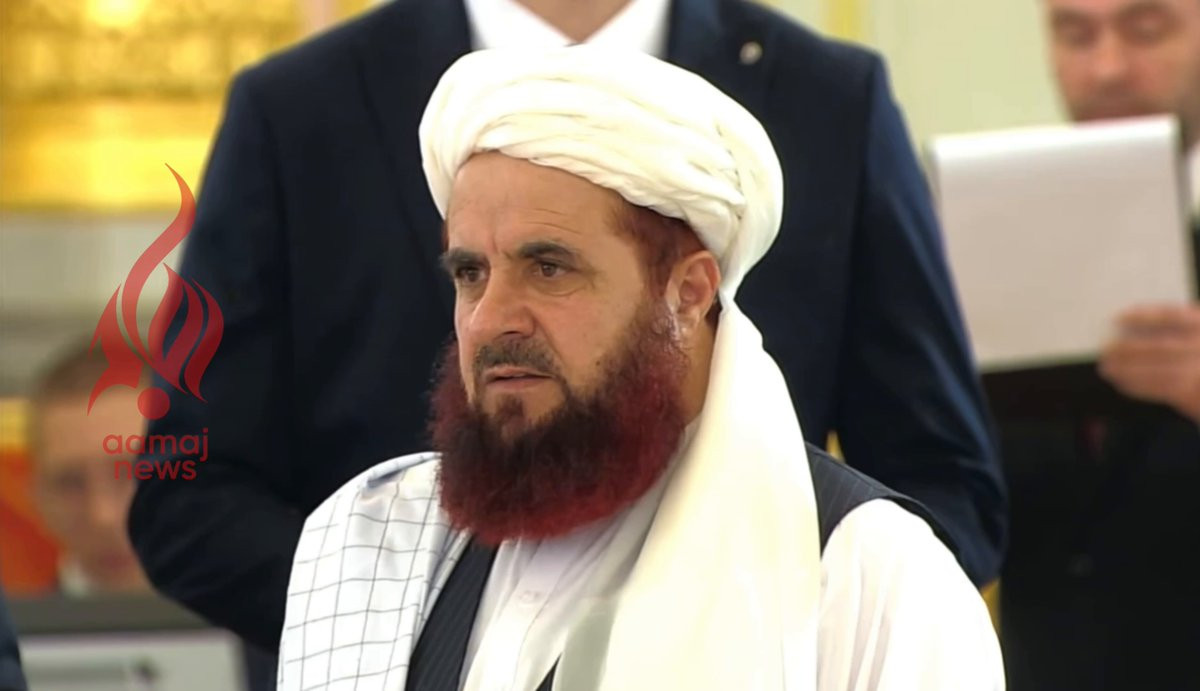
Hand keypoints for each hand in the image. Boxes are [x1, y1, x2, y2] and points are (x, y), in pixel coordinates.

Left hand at [1098, 303, 1199, 423]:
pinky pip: (1159, 389)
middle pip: (1160, 347)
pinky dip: (1137, 386)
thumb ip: (1169, 329)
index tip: (1117, 318)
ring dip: (1127, 370)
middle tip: (1105, 350)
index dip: (1142, 316)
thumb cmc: (1193, 354)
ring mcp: (1198, 372)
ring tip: (1106, 368)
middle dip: (1128, 350)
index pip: (1170, 316)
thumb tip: (1123, 330)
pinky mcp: (1191, 394)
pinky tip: (1121, 383)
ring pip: (1157, 371)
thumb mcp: (1191, 333)